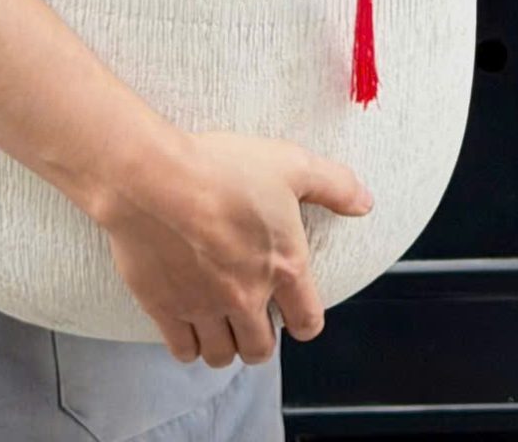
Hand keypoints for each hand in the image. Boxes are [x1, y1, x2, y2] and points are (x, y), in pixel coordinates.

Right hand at [93, 129, 372, 367]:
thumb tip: (365, 202)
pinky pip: (183, 351)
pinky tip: (190, 325)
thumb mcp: (289, 163)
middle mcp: (247, 297)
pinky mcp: (166, 310)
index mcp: (283, 266)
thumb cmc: (220, 167)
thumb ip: (333, 185)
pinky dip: (189, 345)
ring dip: (226, 344)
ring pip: (222, 355)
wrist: (152, 177)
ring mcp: (204, 308)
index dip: (303, 320)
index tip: (293, 312)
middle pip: (261, 349)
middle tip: (252, 316)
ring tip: (222, 323)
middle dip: (261, 337)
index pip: (307, 321)